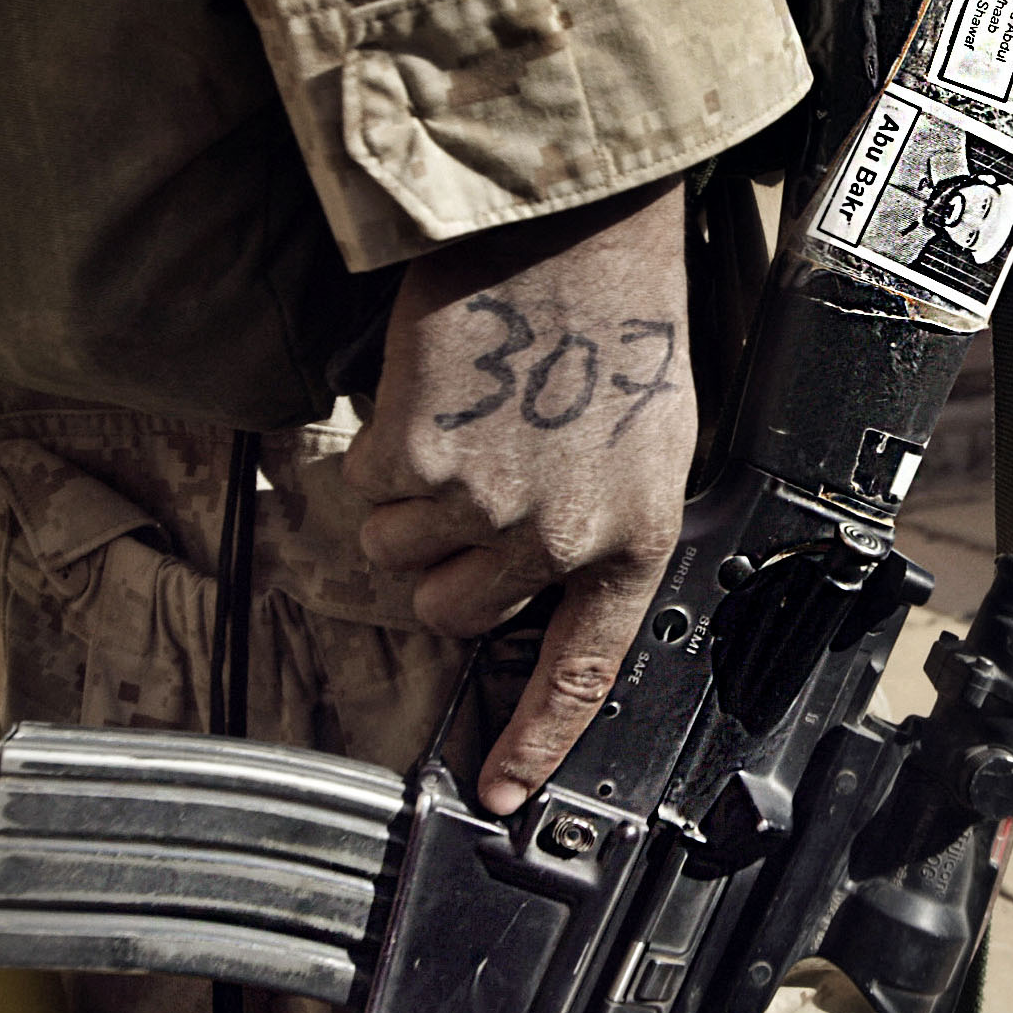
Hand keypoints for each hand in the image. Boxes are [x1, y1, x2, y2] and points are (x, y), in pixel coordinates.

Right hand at [345, 179, 693, 812]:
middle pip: (454, 612)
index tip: (501, 794)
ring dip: (406, 499)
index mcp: (632, 538)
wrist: (573, 219)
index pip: (581, 669)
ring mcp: (483, 502)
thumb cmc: (617, 317)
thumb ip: (599, 524)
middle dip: (441, 561)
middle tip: (467, 484)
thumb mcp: (647, 440)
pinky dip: (379, 444)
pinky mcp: (416, 456)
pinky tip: (432, 389)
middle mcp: (559, 537)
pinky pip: (365, 485)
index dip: (536, 738)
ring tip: (460, 419)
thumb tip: (545, 582)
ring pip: (396, 552)